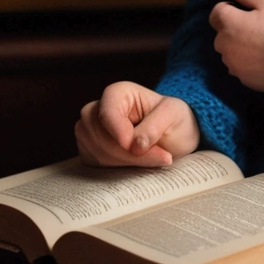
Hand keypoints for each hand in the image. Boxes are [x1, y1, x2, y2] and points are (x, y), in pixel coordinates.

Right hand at [75, 81, 200, 167]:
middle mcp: (98, 110)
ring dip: (125, 163)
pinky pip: (96, 166)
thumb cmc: (172, 119)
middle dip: (128, 153)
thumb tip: (136, 146)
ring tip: (152, 159)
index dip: (119, 132)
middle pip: (100, 136)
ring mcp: (91, 132)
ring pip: (97, 154)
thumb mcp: (173, 115)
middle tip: (160, 157)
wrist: (173, 137)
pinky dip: (116, 170)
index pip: (107, 114)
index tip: (136, 147)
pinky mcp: (91, 152)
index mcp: (118, 93)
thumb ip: (154, 127)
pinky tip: (136, 165)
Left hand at [209, 0, 263, 91]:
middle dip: (233, 30)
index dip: (229, 9)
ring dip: (239, 48)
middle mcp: (225, 46)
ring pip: (230, 53)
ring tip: (262, 45)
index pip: (216, 13)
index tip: (245, 10)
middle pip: (222, 34)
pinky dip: (247, 63)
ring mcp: (233, 66)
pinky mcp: (243, 80)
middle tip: (257, 27)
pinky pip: (239, 68)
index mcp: (229, 24)